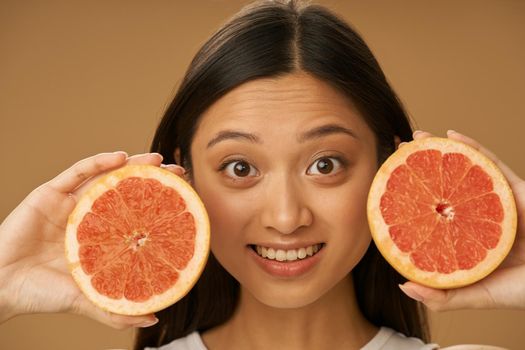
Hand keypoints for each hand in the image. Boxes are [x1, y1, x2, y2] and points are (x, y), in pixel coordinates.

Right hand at [0, 152, 184, 328]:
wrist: (0, 287)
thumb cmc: (41, 293)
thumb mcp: (86, 299)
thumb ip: (116, 309)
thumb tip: (152, 318)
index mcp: (99, 236)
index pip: (134, 213)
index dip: (157, 203)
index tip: (183, 197)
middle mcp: (88, 215)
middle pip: (124, 190)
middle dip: (151, 179)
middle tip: (177, 171)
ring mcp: (69, 202)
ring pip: (104, 176)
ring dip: (132, 164)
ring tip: (156, 159)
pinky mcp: (49, 193)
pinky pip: (76, 172)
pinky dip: (98, 163)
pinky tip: (120, 158)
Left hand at [398, 130, 524, 310]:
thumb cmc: (524, 289)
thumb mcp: (478, 295)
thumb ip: (444, 295)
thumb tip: (405, 286)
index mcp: (466, 235)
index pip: (433, 211)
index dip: (411, 196)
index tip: (387, 184)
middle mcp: (478, 213)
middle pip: (445, 184)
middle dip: (420, 166)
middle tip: (396, 152)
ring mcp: (497, 199)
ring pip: (466, 168)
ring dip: (441, 149)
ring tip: (417, 137)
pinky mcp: (517, 189)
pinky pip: (493, 163)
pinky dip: (474, 147)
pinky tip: (454, 135)